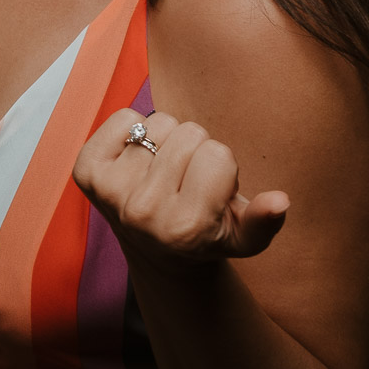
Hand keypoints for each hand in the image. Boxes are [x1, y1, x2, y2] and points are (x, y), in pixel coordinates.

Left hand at [73, 108, 289, 264]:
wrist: (155, 251)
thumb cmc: (206, 235)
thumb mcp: (243, 238)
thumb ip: (264, 222)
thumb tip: (281, 201)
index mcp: (185, 227)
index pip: (218, 154)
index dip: (222, 167)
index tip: (212, 191)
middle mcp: (142, 211)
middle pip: (189, 133)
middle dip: (197, 151)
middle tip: (188, 181)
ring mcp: (110, 191)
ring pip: (159, 122)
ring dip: (168, 140)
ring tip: (165, 172)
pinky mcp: (86, 171)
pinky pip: (124, 117)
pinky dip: (135, 128)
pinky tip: (139, 161)